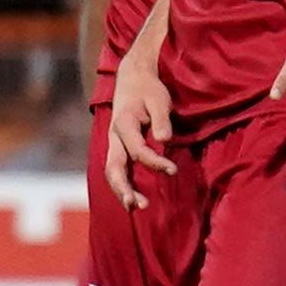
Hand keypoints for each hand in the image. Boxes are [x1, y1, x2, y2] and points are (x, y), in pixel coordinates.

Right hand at [105, 50, 175, 208]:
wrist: (132, 78)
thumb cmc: (149, 89)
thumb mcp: (159, 99)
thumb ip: (162, 119)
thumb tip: (166, 140)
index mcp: (123, 124)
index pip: (137, 150)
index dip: (155, 162)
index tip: (174, 170)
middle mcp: (114, 136)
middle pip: (113, 167)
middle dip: (124, 187)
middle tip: (138, 205)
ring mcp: (114, 143)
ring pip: (112, 171)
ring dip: (121, 190)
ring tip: (136, 207)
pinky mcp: (118, 147)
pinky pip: (116, 169)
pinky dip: (122, 185)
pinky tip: (134, 198)